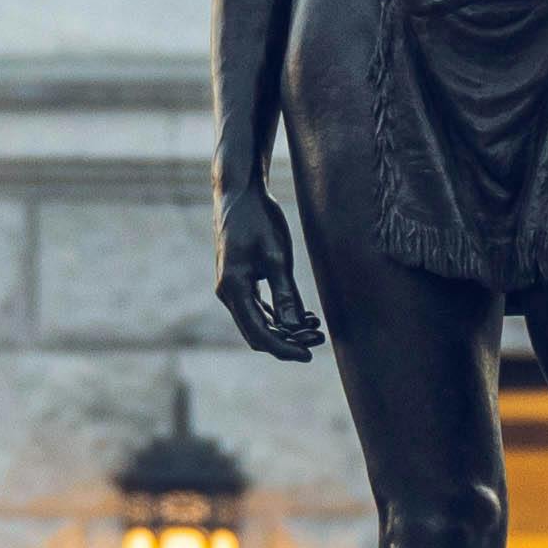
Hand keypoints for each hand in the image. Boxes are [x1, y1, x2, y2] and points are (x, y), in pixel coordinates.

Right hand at [215, 184, 325, 361]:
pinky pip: (257, 308)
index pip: (259, 334)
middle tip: (319, 340)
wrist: (240, 193)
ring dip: (285, 329)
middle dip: (288, 340)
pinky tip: (302, 316)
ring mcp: (231, 287)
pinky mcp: (239, 280)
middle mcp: (228, 293)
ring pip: (258, 322)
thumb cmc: (258, 219)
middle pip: (257, 333)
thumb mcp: (277, 257)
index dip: (284, 349)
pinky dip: (278, 316)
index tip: (310, 355)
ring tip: (316, 328)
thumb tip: (295, 328)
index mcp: (233, 289)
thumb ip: (285, 295)